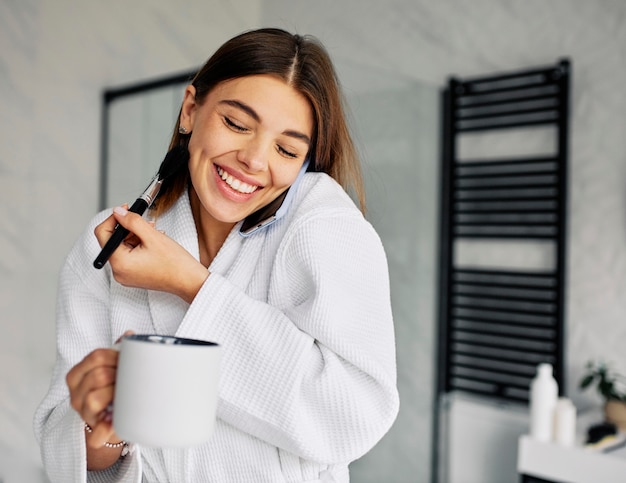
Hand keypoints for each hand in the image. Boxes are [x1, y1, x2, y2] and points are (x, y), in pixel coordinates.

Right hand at [66, 347, 119, 447]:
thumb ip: (118, 352)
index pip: (96, 357)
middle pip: (98, 376)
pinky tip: (113, 424)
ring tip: (126, 394)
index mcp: (77, 375)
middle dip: (118, 375)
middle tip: (129, 379)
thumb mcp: (111, 369)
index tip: (127, 361)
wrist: (113, 419)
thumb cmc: (112, 389)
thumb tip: (130, 335)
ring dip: (114, 395)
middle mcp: (75, 394)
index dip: (116, 356)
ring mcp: (83, 413)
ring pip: (94, 399)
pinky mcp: (94, 433)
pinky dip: (105, 429)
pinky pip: (97, 433)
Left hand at [94, 206, 208, 302]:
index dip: (113, 218)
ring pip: (122, 247)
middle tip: (145, 223)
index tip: (126, 210)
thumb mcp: (152, 236)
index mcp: (119, 262)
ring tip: (153, 234)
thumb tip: (118, 212)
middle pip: (113, 241)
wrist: (189, 281)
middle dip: (128, 228)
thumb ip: (132, 221)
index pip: (102, 233)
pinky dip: (139, 246)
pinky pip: (129, 256)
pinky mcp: (133, 276)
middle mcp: (118, 271)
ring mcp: (125, 275)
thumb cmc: (175, 264)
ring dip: (135, 236)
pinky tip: (153, 244)